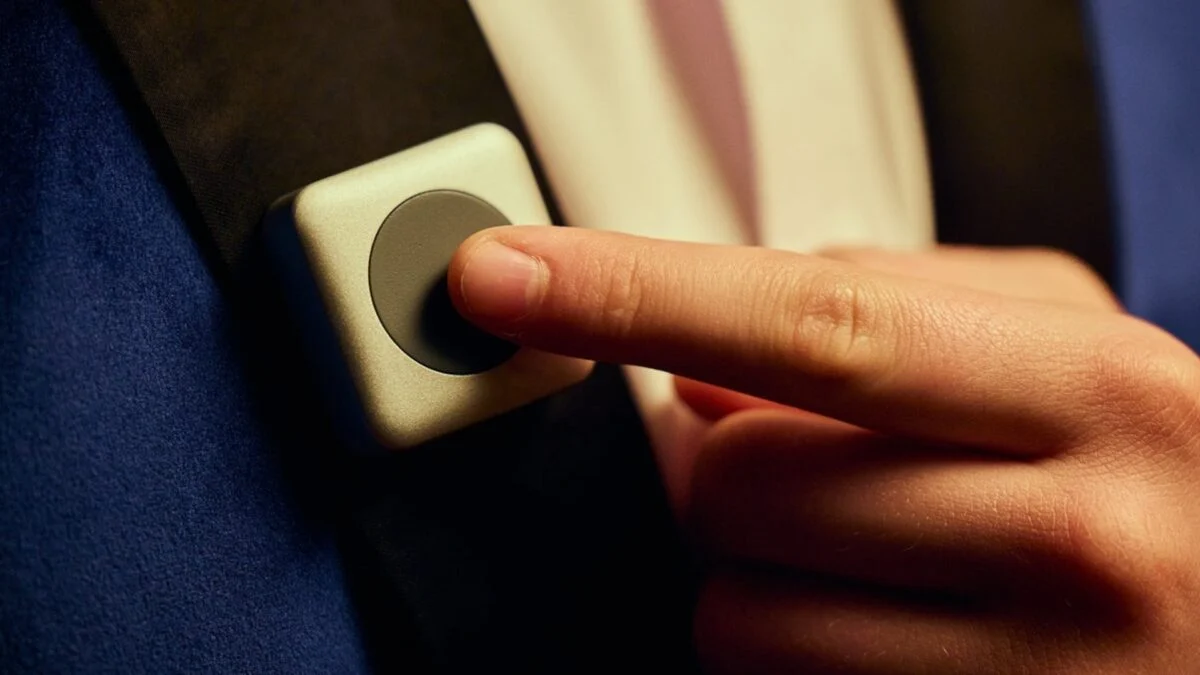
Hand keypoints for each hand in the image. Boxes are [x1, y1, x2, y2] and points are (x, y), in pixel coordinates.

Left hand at [450, 227, 1199, 672]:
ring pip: (734, 618)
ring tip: (862, 561)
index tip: (507, 278)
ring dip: (754, 579)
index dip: (636, 296)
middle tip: (803, 463)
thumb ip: (892, 311)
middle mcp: (1076, 545)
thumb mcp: (1066, 349)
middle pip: (738, 486)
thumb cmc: (1158, 478)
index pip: (814, 332)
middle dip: (724, 470)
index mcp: (1097, 396)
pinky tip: (882, 629)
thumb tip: (704, 357)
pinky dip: (787, 654)